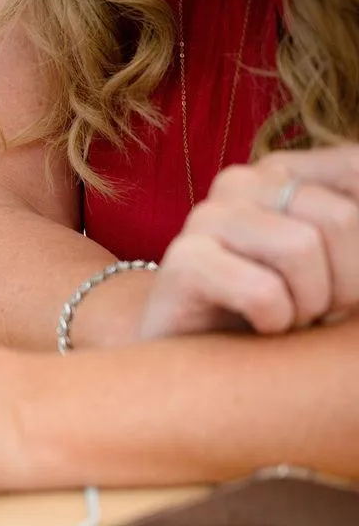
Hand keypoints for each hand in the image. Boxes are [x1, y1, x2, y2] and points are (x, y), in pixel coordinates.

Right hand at [140, 147, 358, 339]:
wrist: (198, 355)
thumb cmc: (277, 308)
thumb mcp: (332, 260)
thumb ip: (351, 228)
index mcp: (280, 172)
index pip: (355, 170)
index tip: (347, 277)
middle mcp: (239, 183)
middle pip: (340, 218)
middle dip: (347, 282)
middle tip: (318, 310)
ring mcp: (205, 218)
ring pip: (301, 248)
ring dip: (309, 304)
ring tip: (287, 318)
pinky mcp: (184, 262)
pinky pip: (262, 292)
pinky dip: (275, 322)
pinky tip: (257, 327)